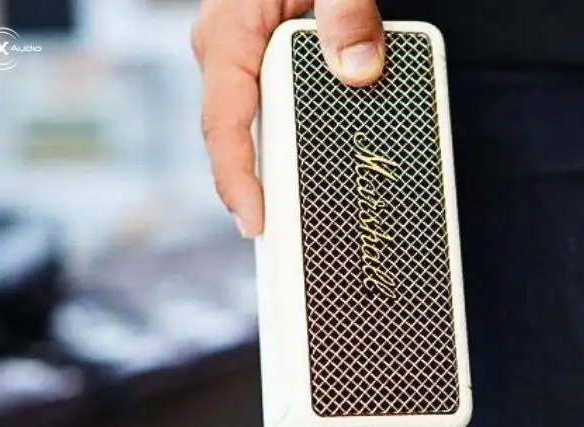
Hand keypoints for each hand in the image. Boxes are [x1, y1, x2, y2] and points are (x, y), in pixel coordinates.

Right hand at [192, 0, 383, 237]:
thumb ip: (347, 10)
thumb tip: (360, 69)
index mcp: (229, 34)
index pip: (223, 121)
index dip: (236, 179)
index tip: (256, 224)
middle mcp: (227, 55)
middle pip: (239, 139)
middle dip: (264, 192)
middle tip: (294, 246)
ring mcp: (243, 64)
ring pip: (257, 130)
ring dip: (281, 172)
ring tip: (311, 220)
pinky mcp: (264, 66)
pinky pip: (275, 113)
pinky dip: (296, 143)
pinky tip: (322, 167)